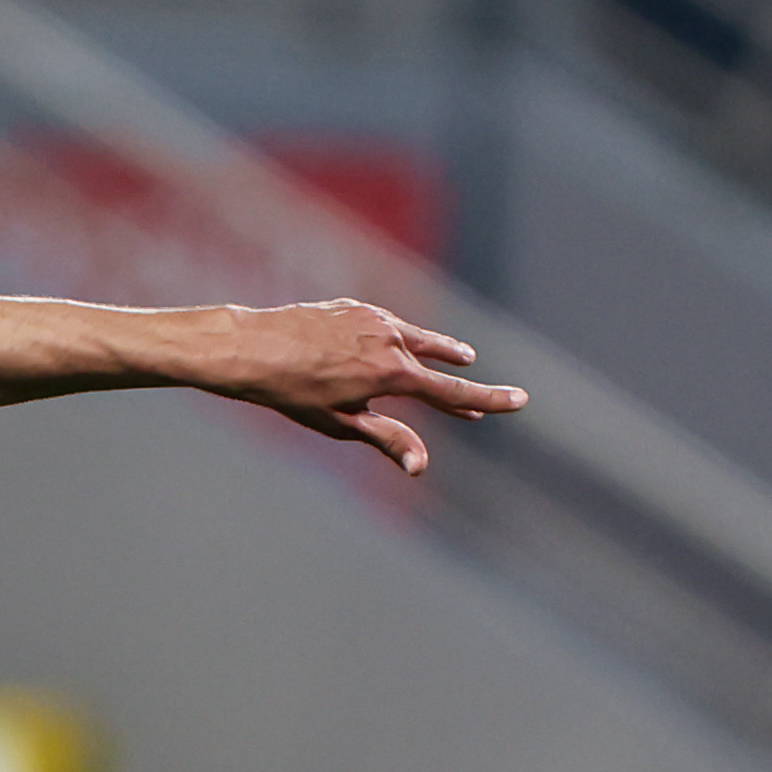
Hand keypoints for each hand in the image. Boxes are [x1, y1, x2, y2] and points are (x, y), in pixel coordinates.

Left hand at [223, 298, 528, 478]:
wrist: (251, 346)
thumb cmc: (291, 391)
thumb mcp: (341, 423)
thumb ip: (387, 438)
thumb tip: (421, 466)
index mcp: (393, 373)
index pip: (451, 392)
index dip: (488, 400)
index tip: (520, 400)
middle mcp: (390, 339)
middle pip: (439, 361)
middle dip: (461, 378)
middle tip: (480, 398)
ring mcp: (373, 317)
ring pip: (417, 335)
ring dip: (438, 349)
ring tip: (458, 355)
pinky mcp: (354, 305)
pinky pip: (388, 321)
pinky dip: (401, 334)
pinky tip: (399, 338)